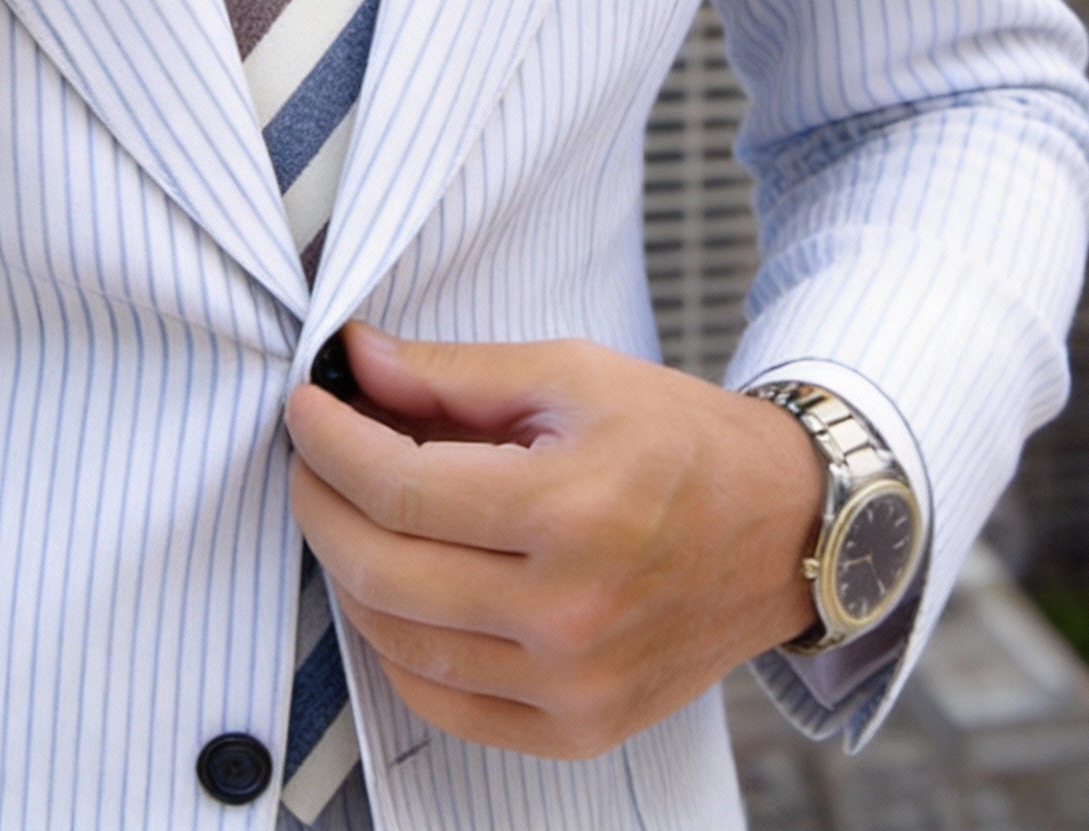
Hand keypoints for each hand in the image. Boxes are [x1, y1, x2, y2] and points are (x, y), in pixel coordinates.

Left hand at [285, 325, 824, 759]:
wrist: (783, 528)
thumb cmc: (680, 441)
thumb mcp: (573, 375)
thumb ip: (454, 375)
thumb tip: (356, 360)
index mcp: (575, 509)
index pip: (400, 490)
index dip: (330, 445)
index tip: (306, 407)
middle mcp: (571, 611)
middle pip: (383, 571)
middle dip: (321, 504)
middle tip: (313, 458)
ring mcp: (574, 685)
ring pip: (397, 641)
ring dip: (349, 571)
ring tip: (354, 512)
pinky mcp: (578, 729)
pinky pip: (441, 701)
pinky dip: (395, 643)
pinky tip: (397, 586)